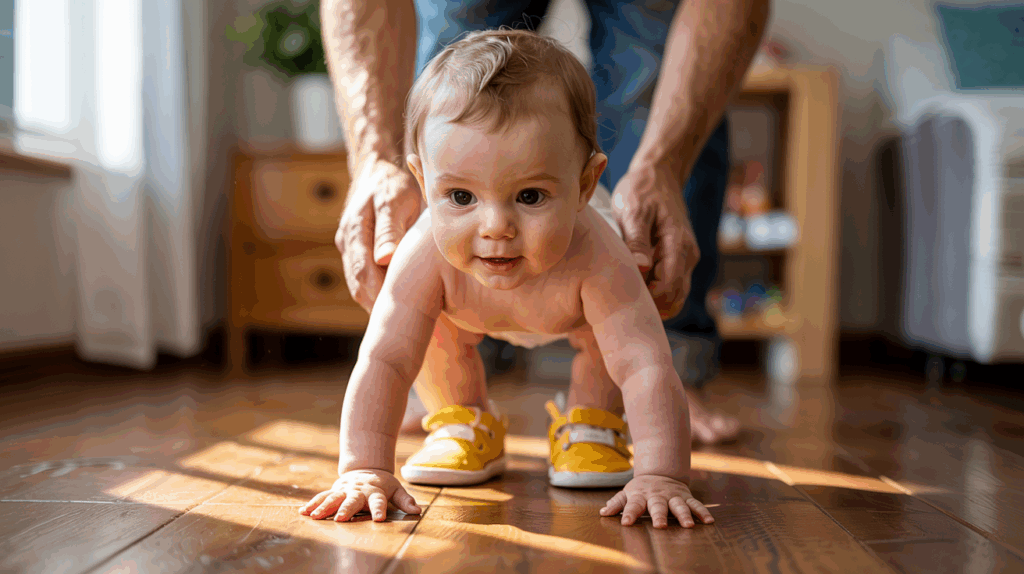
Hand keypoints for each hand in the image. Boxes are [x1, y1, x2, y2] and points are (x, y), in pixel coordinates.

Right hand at [299, 469, 421, 521]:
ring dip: (324, 507)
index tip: (379, 519)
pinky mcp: (334, 490)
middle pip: (352, 500)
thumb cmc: (383, 484)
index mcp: (375, 491)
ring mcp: (344, 490)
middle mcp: (358, 490)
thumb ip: (406, 500)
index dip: (379, 510)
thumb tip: (417, 511)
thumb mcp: (397, 489)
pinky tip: (303, 512)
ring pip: (333, 498)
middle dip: (347, 509)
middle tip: (342, 518)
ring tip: (315, 516)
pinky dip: (313, 503)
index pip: (378, 501)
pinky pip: (322, 496)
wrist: (366, 469)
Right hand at [336, 158, 422, 311]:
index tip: (397, 315)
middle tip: (400, 327)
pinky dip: (376, 289)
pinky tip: (395, 301)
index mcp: (355, 231)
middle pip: (359, 284)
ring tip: (399, 321)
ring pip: (359, 282)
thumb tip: (384, 260)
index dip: (378, 296)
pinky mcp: (356, 248)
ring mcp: (349, 246)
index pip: (364, 274)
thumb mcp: (395, 200)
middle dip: (376, 306)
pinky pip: (363, 275)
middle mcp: (348, 242)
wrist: (377, 167)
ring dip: (375, 300)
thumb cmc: (392, 183)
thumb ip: (390, 229)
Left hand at [600, 474, 713, 528]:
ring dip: (684, 515)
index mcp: (640, 495)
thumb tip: (603, 513)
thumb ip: (616, 503)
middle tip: (660, 526)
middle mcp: (657, 496)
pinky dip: (702, 512)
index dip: (629, 514)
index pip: (633, 505)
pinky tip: (708, 521)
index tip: (626, 523)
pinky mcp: (686, 496)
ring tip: (688, 525)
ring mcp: (673, 496)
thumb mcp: (626, 493)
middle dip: (659, 516)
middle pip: (658, 506)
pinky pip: (695, 504)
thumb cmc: (640, 489)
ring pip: (679, 505)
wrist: (660, 472)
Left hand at [611, 163, 699, 319]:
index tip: (622, 296)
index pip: (669, 286)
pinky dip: (657, 296)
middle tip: (619, 300)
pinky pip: (672, 288)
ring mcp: (685, 260)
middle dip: (650, 306)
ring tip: (625, 296)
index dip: (648, 298)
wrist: (660, 174)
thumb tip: (642, 268)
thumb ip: (637, 240)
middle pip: (675, 298)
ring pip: (676, 297)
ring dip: (654, 303)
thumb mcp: (633, 210)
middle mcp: (687, 255)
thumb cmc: (642, 190)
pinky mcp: (679, 260)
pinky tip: (634, 289)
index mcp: (677, 244)